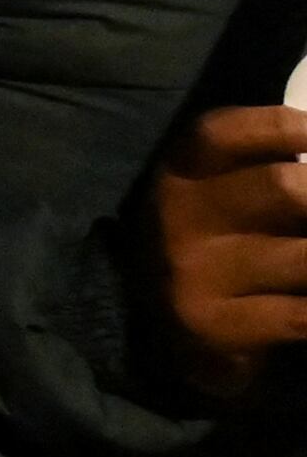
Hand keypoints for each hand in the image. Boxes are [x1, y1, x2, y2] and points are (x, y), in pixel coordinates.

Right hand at [151, 107, 306, 398]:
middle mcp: (178, 213)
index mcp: (181, 168)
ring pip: (305, 258)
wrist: (163, 328)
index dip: (288, 128)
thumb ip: (264, 169)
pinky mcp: (213, 323)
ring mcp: (193, 270)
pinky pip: (300, 316)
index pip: (227, 132)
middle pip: (285, 188)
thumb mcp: (220, 191)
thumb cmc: (216, 242)